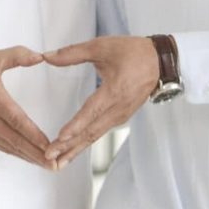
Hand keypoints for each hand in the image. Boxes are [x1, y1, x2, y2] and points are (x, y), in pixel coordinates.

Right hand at [0, 46, 55, 167]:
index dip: (33, 135)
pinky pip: (1, 147)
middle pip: (15, 140)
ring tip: (48, 165)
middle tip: (55, 164)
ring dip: (29, 157)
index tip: (49, 145)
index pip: (16, 120)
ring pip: (10, 147)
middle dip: (37, 154)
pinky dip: (17, 154)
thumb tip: (40, 56)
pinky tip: (31, 158)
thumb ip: (17, 55)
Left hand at [43, 35, 158, 167]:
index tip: (60, 137)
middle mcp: (118, 108)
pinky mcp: (121, 117)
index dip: (75, 126)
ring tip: (59, 162)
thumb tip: (48, 56)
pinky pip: (100, 132)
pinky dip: (86, 142)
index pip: (91, 112)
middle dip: (69, 146)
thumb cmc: (133, 52)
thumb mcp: (102, 46)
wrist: (160, 62)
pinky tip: (74, 150)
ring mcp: (121, 115)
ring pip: (95, 135)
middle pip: (91, 131)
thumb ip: (72, 53)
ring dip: (76, 149)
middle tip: (50, 157)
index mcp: (114, 91)